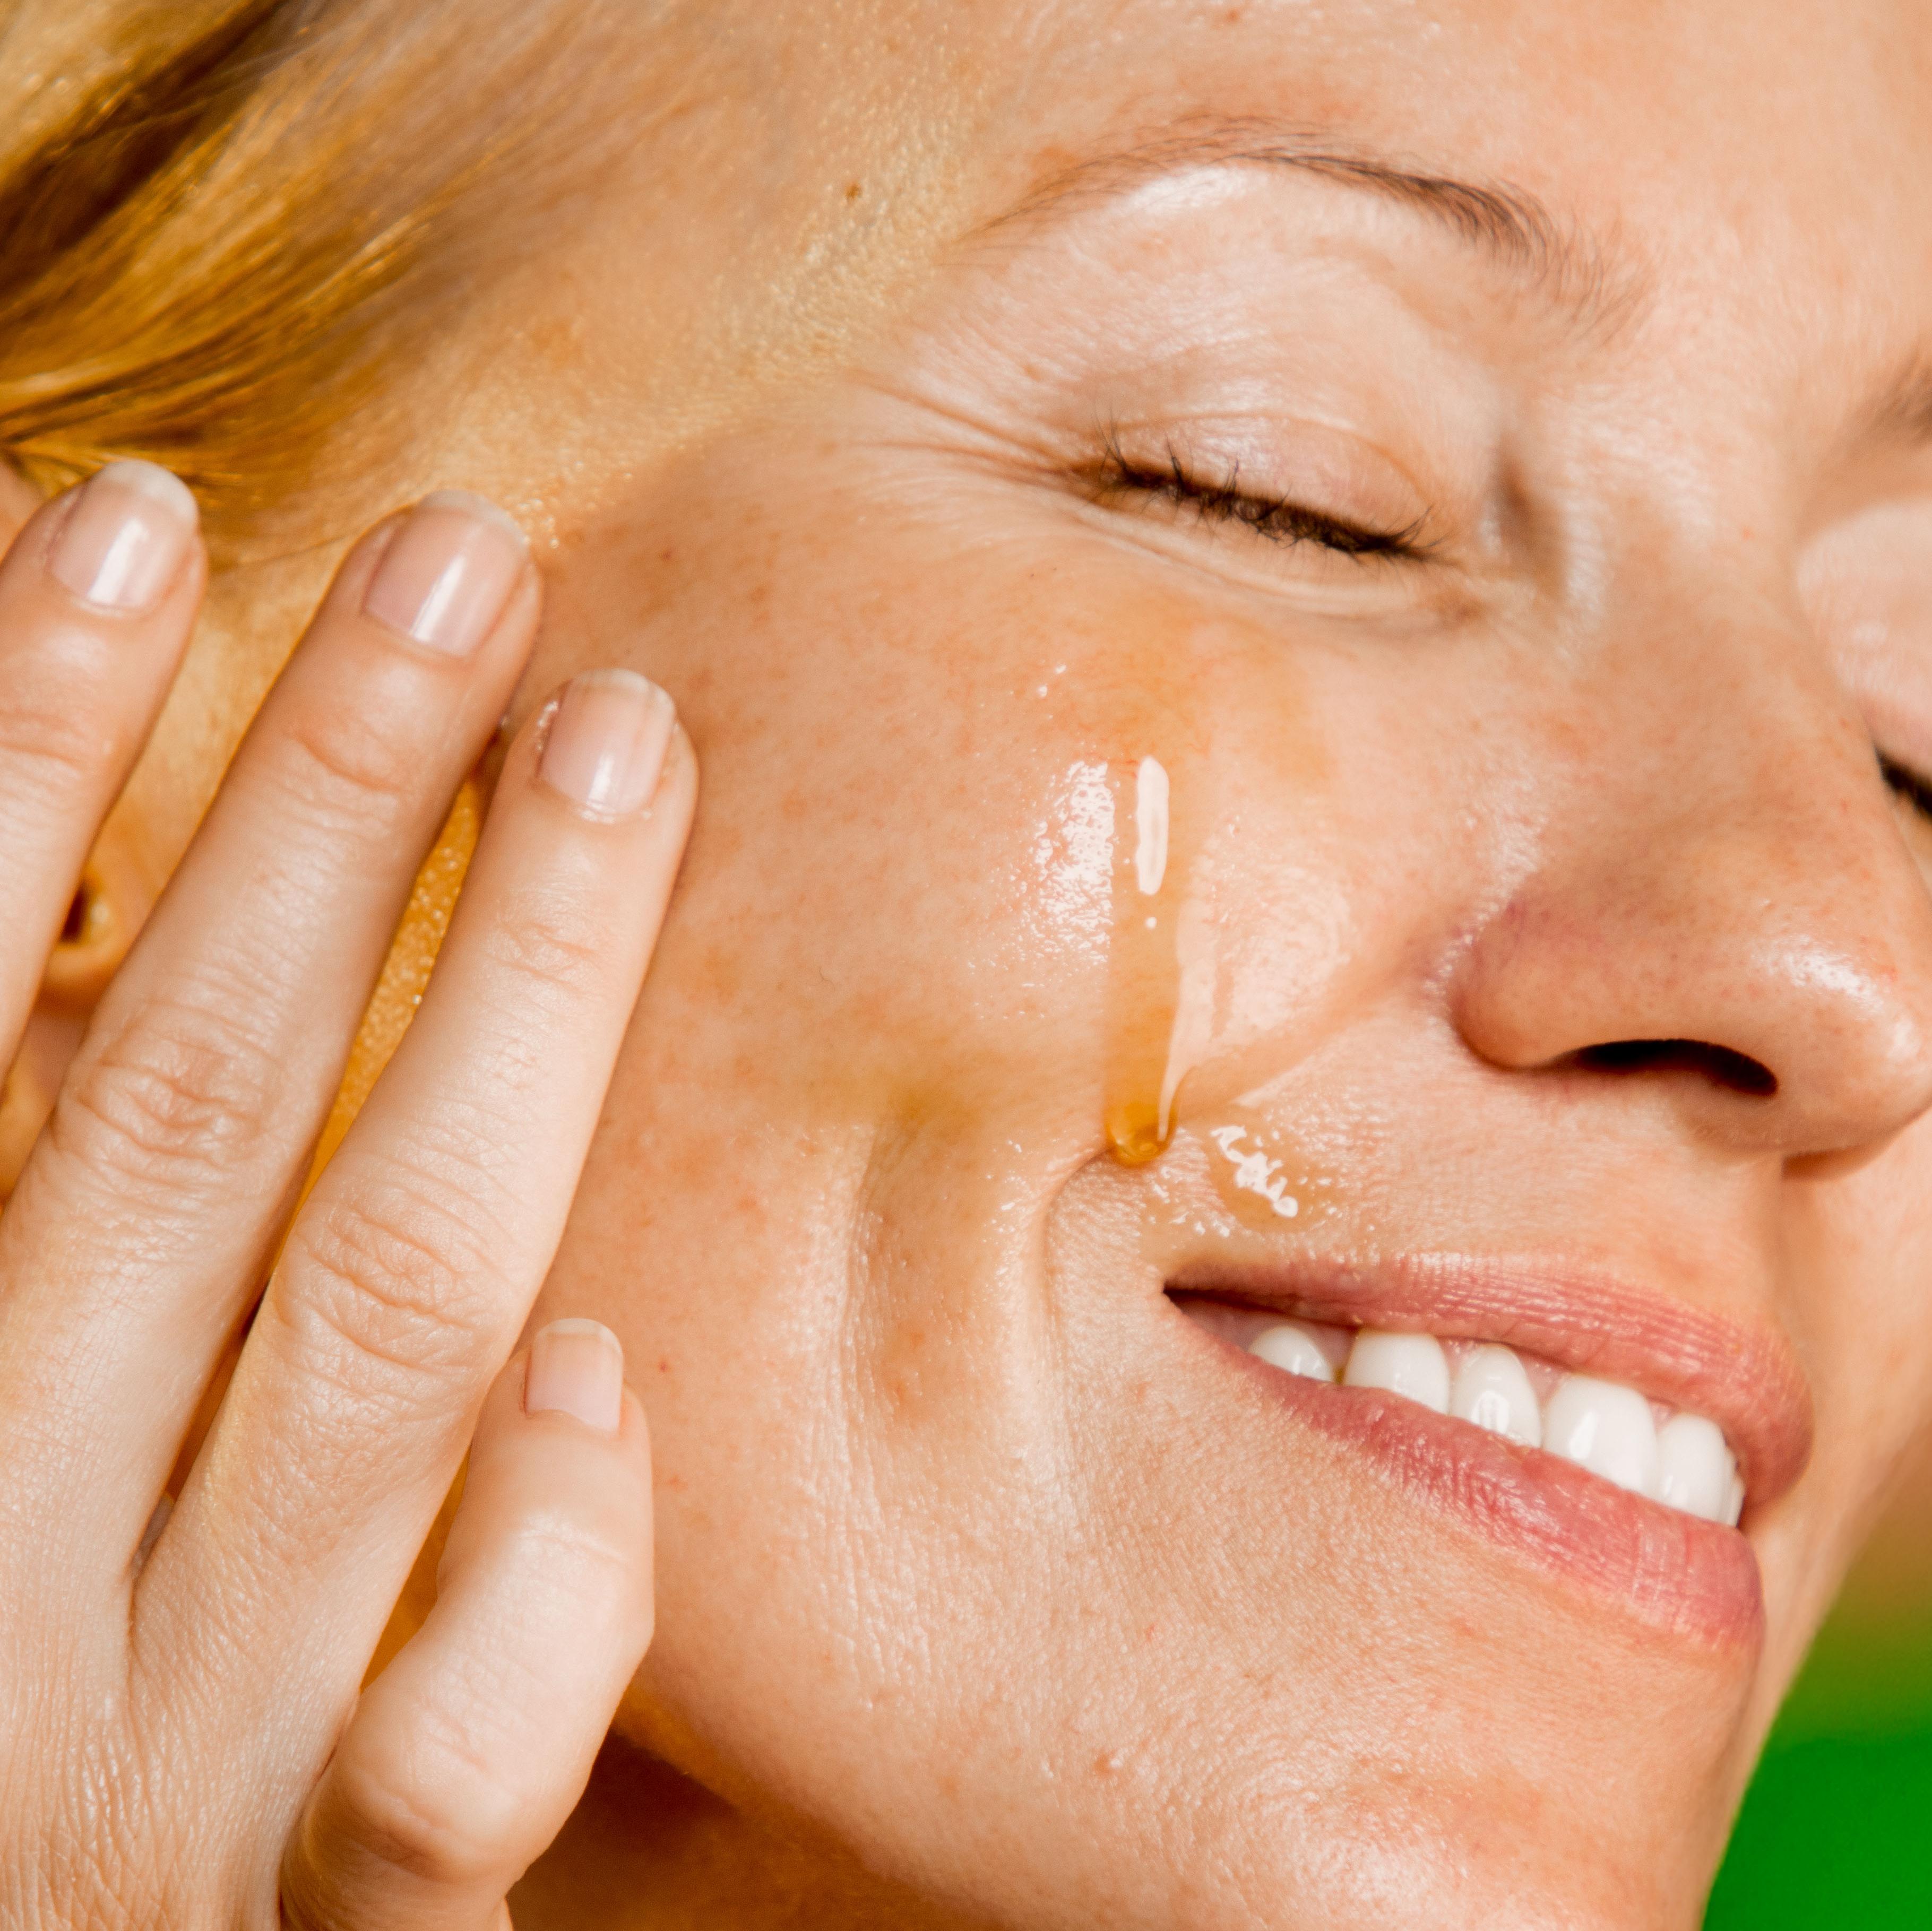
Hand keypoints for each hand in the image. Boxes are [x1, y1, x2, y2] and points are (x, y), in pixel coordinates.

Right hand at [0, 466, 694, 1927]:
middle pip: (181, 1109)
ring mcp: (157, 1763)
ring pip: (372, 1326)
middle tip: (468, 559)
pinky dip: (537, 1560)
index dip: (16, 752)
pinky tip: (608, 1357)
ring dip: (507, 1007)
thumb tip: (54, 905)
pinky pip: (444, 1758)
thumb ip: (10, 1142)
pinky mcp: (317, 1923)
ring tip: (616, 739)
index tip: (128, 519)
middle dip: (318, 808)